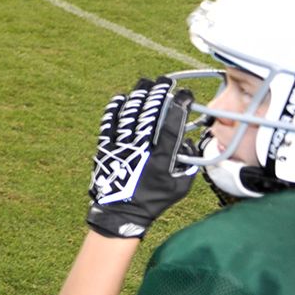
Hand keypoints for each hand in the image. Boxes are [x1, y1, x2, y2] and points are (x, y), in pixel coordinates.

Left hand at [86, 76, 198, 239]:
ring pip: (130, 115)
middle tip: (165, 81)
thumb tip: (187, 144)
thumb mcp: (180, 185)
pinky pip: (109, 124)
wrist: (122, 213)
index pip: (172, 125)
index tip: (185, 94)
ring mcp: (121, 147)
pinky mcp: (106, 149)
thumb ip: (188, 164)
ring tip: (145, 83)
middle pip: (149, 114)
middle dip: (158, 94)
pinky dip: (114, 110)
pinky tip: (120, 98)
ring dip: (138, 96)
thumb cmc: (153, 200)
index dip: (179, 106)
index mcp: (161, 158)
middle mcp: (141, 149)